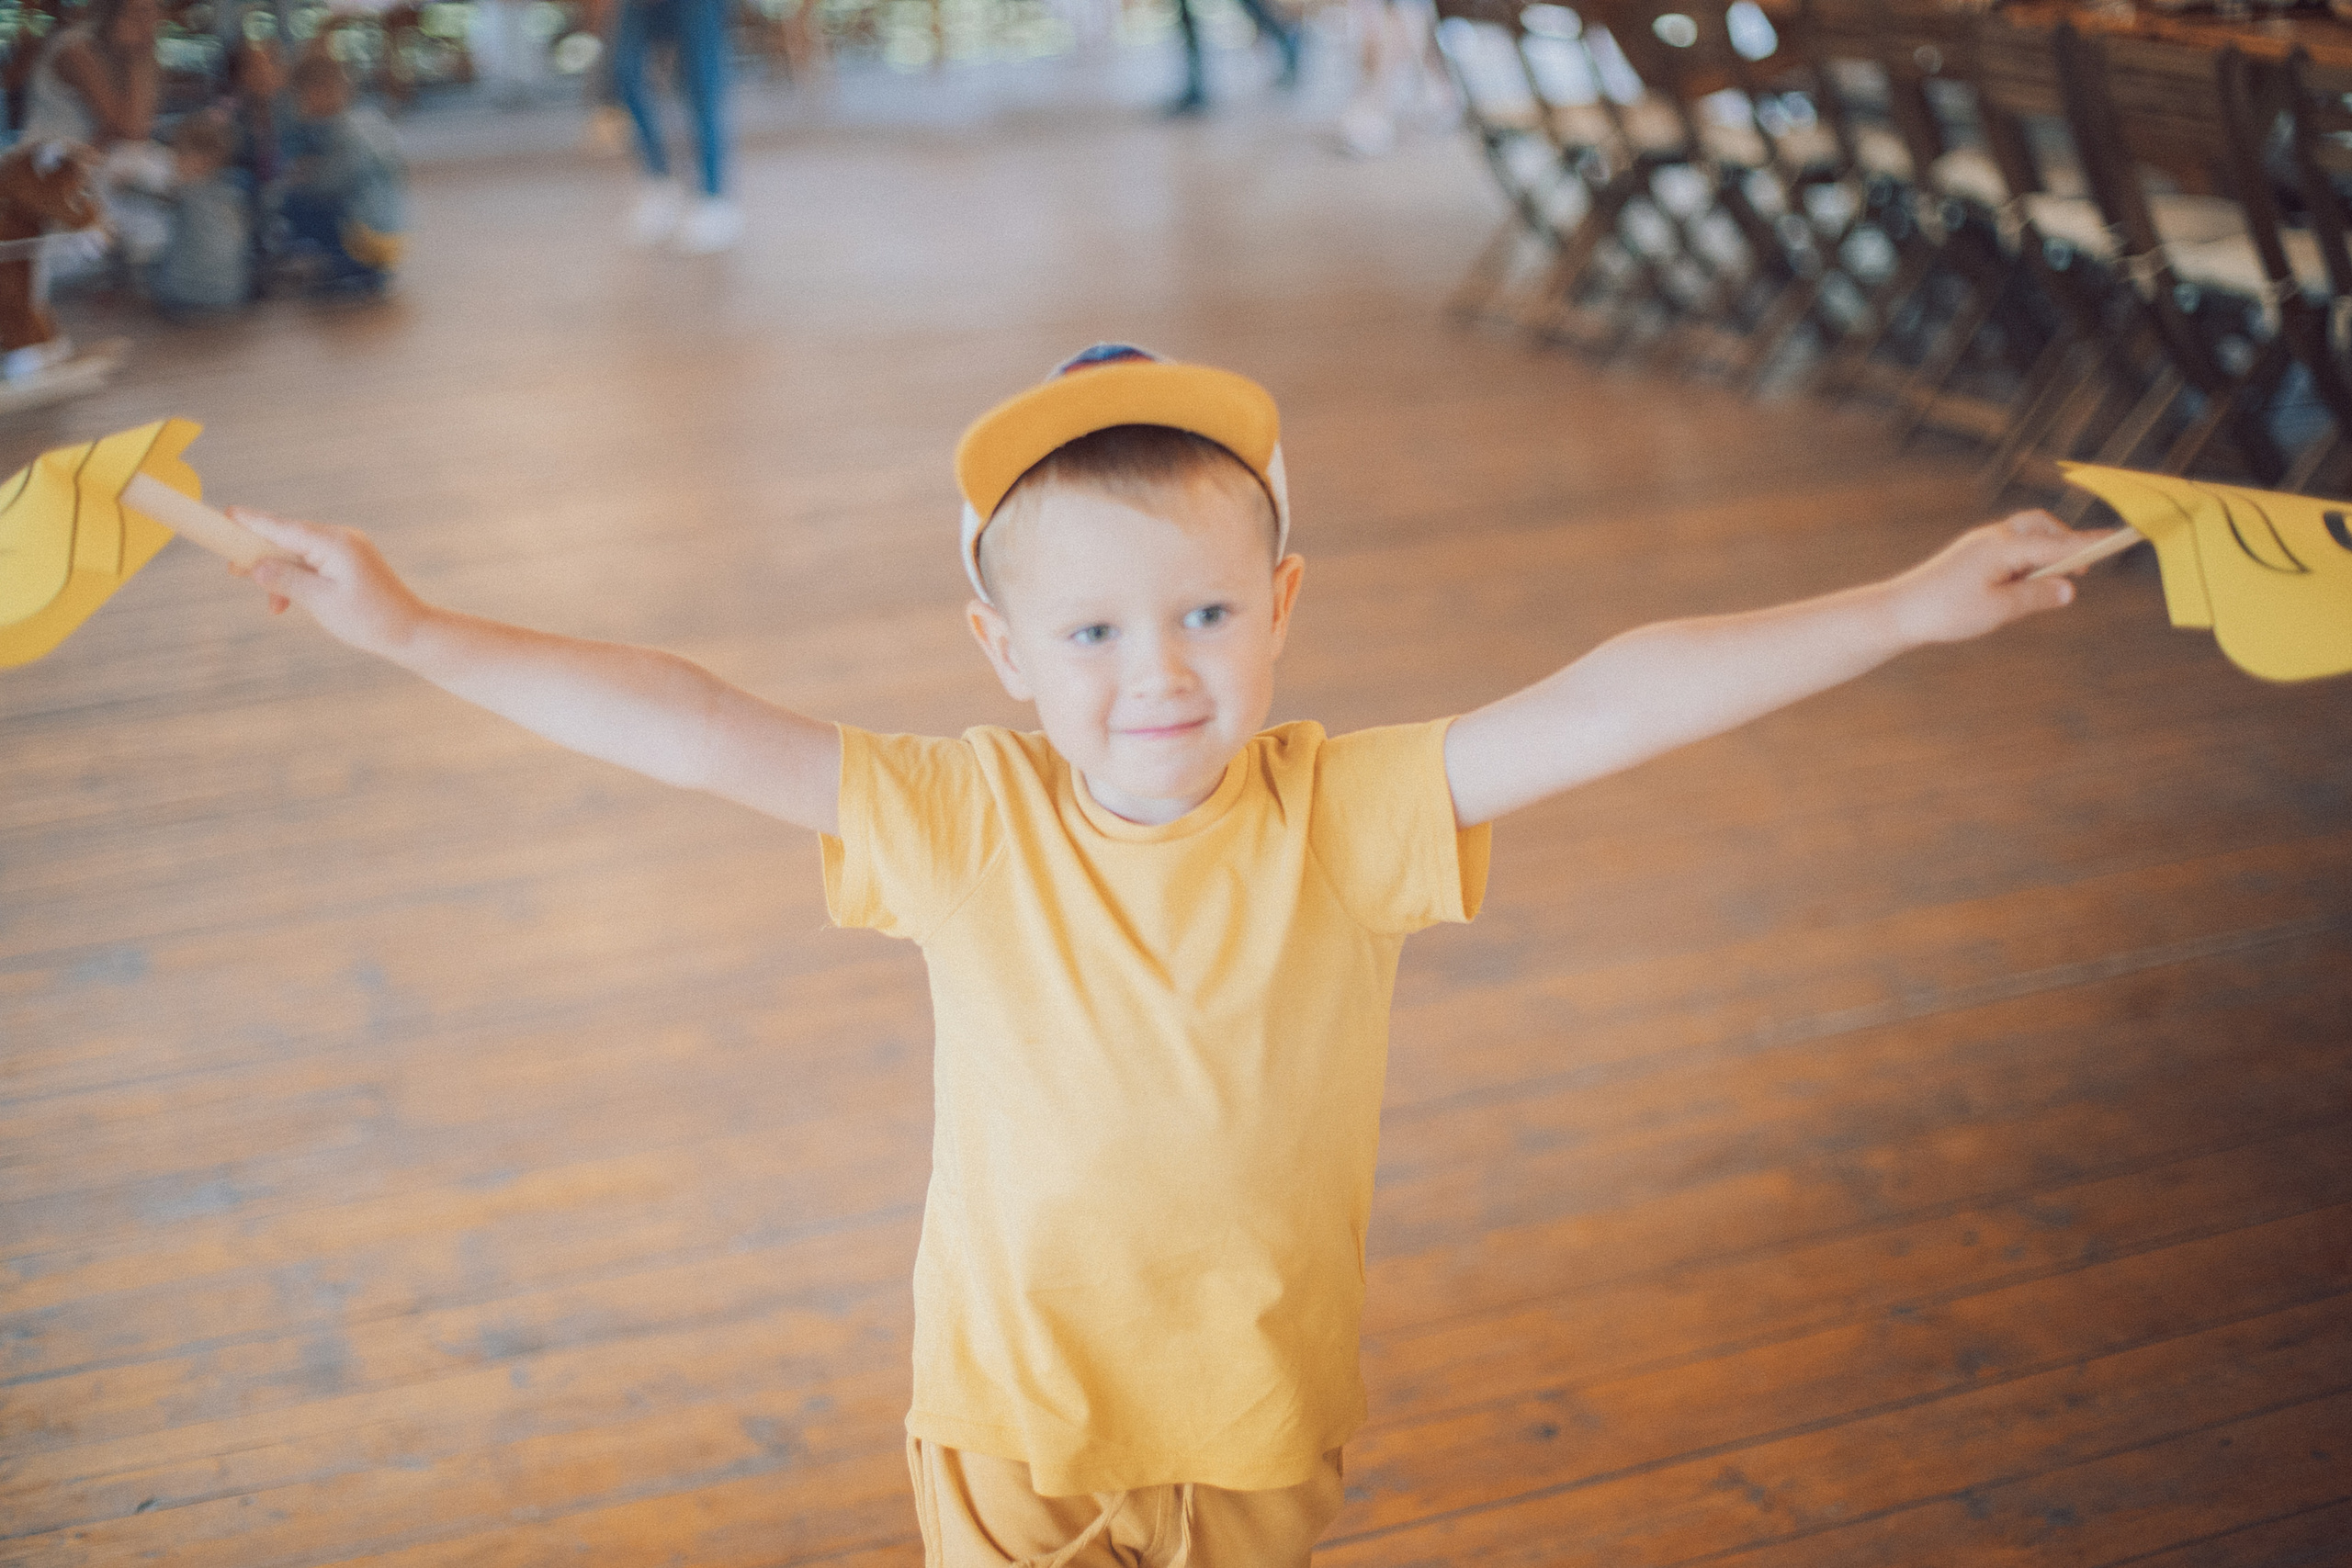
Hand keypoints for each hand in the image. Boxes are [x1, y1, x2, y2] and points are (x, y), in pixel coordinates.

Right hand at [231, 510, 432, 658]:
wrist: (411, 632)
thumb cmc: (370, 619)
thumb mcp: (320, 601)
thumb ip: (284, 580)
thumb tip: (255, 566)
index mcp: (334, 543)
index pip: (282, 526)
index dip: (251, 522)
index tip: (226, 515)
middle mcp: (340, 539)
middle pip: (287, 538)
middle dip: (259, 555)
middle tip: (232, 571)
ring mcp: (347, 550)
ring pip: (298, 554)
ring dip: (279, 575)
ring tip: (270, 604)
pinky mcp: (349, 563)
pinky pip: (313, 564)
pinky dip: (297, 581)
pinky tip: (286, 605)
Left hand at [1887, 510, 2113, 646]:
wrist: (1899, 611)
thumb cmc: (1946, 612)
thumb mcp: (1998, 610)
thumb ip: (2036, 597)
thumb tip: (2070, 589)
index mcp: (2003, 548)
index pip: (2057, 543)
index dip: (2089, 544)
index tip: (2118, 538)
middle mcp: (1993, 538)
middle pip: (2042, 526)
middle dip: (2065, 541)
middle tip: (2081, 569)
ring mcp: (1980, 544)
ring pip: (2025, 533)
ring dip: (2045, 550)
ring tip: (2050, 581)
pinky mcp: (1972, 555)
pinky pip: (2010, 546)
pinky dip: (2027, 557)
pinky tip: (2024, 582)